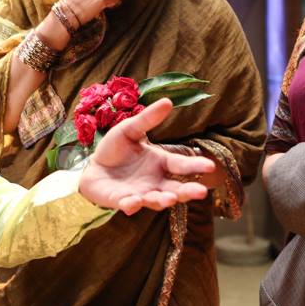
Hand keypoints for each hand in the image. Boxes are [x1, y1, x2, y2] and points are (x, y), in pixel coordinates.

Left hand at [79, 99, 214, 214]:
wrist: (93, 166)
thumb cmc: (116, 148)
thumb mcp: (130, 129)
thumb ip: (147, 119)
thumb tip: (168, 101)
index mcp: (161, 163)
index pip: (181, 165)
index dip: (195, 165)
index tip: (210, 166)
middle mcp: (155, 182)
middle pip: (176, 188)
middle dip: (187, 191)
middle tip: (200, 192)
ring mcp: (141, 193)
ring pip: (156, 200)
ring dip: (163, 200)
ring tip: (170, 199)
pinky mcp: (123, 201)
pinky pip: (130, 205)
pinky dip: (132, 204)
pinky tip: (134, 202)